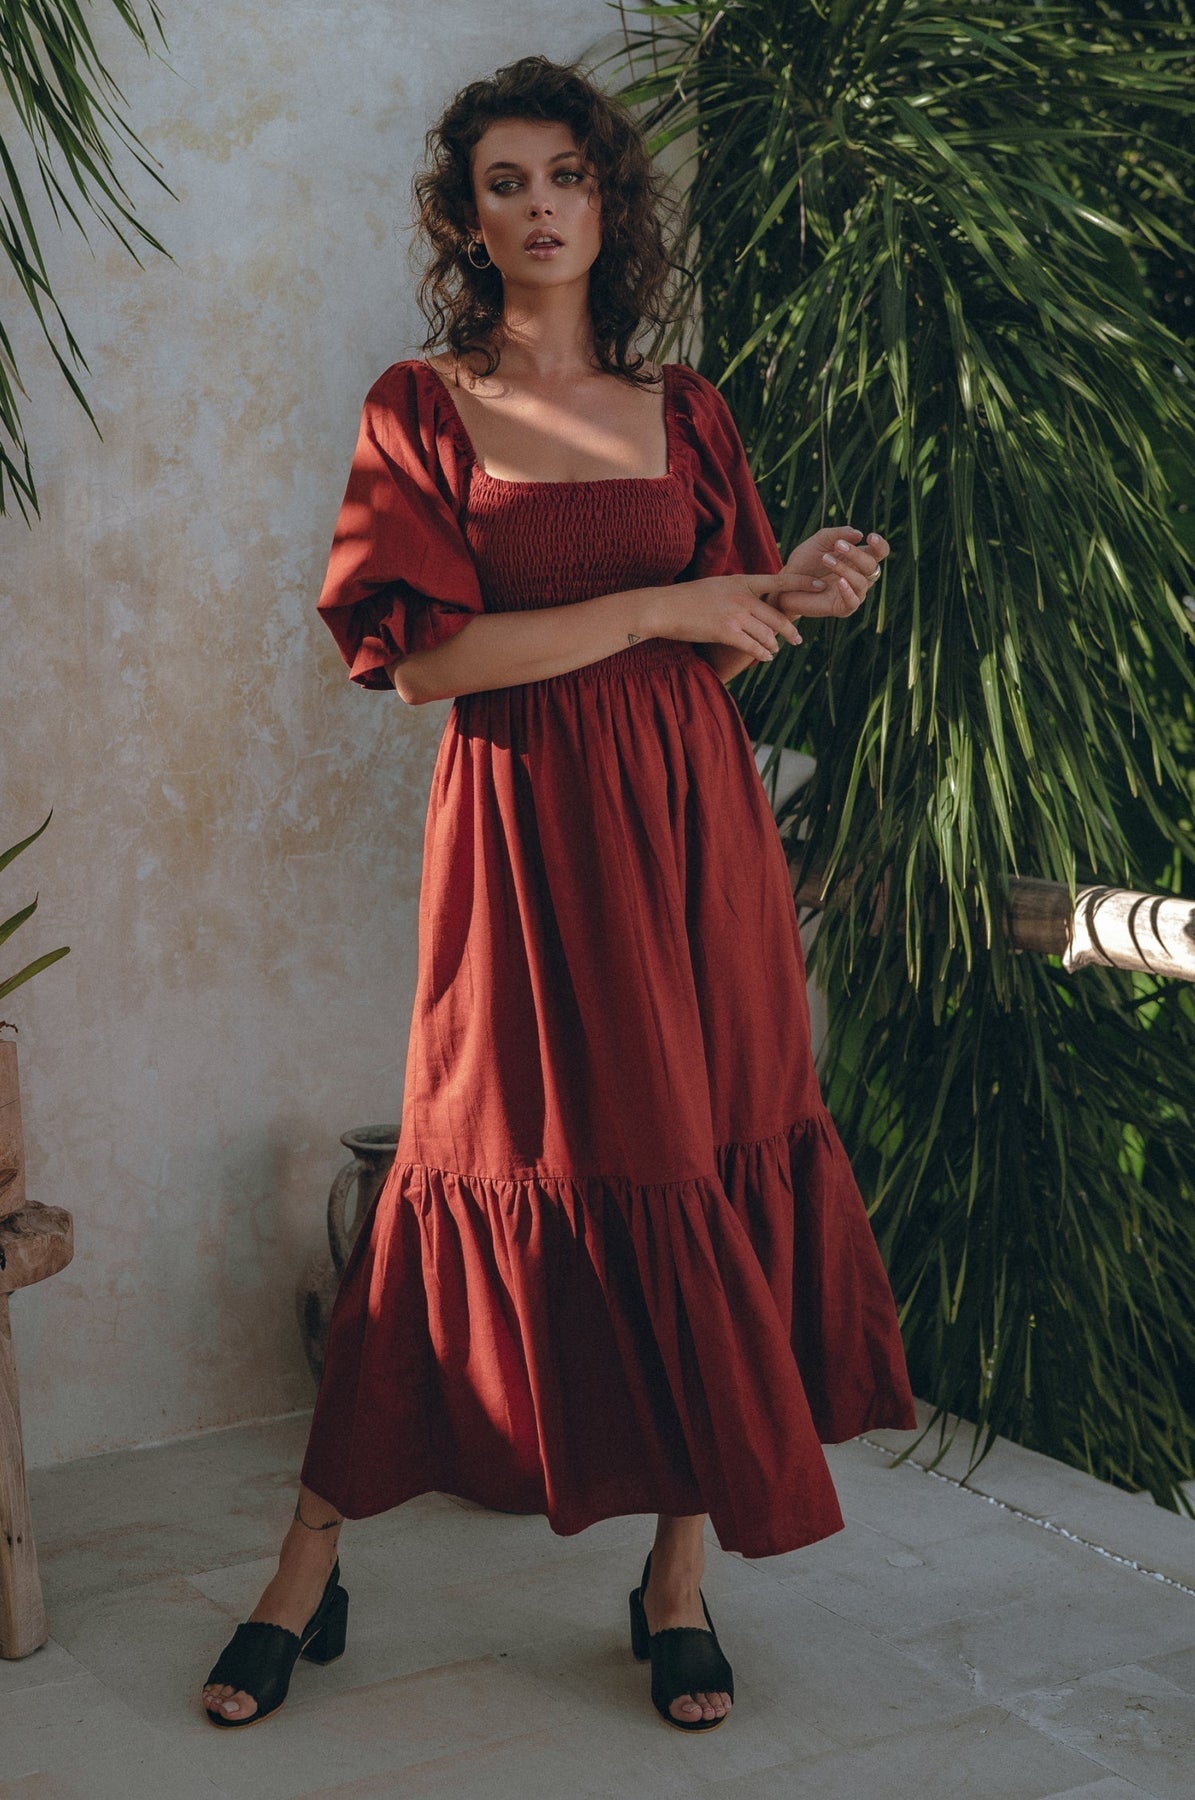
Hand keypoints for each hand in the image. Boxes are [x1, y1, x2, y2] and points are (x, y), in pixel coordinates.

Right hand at [647, 572, 804, 662]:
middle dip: (789, 630)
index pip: (780, 581)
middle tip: (797, 639)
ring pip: (766, 634)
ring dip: (772, 645)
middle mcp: (742, 596)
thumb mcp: (718, 585)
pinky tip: (764, 657)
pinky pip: (752, 646)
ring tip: (774, 651)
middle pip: (776, 615)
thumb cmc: (689, 598)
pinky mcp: (726, 632)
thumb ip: (739, 590)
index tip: (821, 584)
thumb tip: (756, 600)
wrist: (666, 607)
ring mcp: (735, 614)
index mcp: (742, 581)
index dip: (803, 583)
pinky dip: (761, 653)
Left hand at [774, 526, 889, 619]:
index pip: (879, 552)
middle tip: (837, 545)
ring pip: (861, 582)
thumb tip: (859, 534)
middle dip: (856, 554)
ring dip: (845, 569)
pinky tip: (839, 582)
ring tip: (825, 559)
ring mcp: (853, 593)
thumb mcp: (819, 541)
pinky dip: (847, 591)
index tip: (870, 537)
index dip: (879, 545)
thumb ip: (838, 534)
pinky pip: (853, 602)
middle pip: (872, 566)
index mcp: (858, 559)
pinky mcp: (843, 608)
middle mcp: (860, 577)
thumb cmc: (805, 561)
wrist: (786, 584)